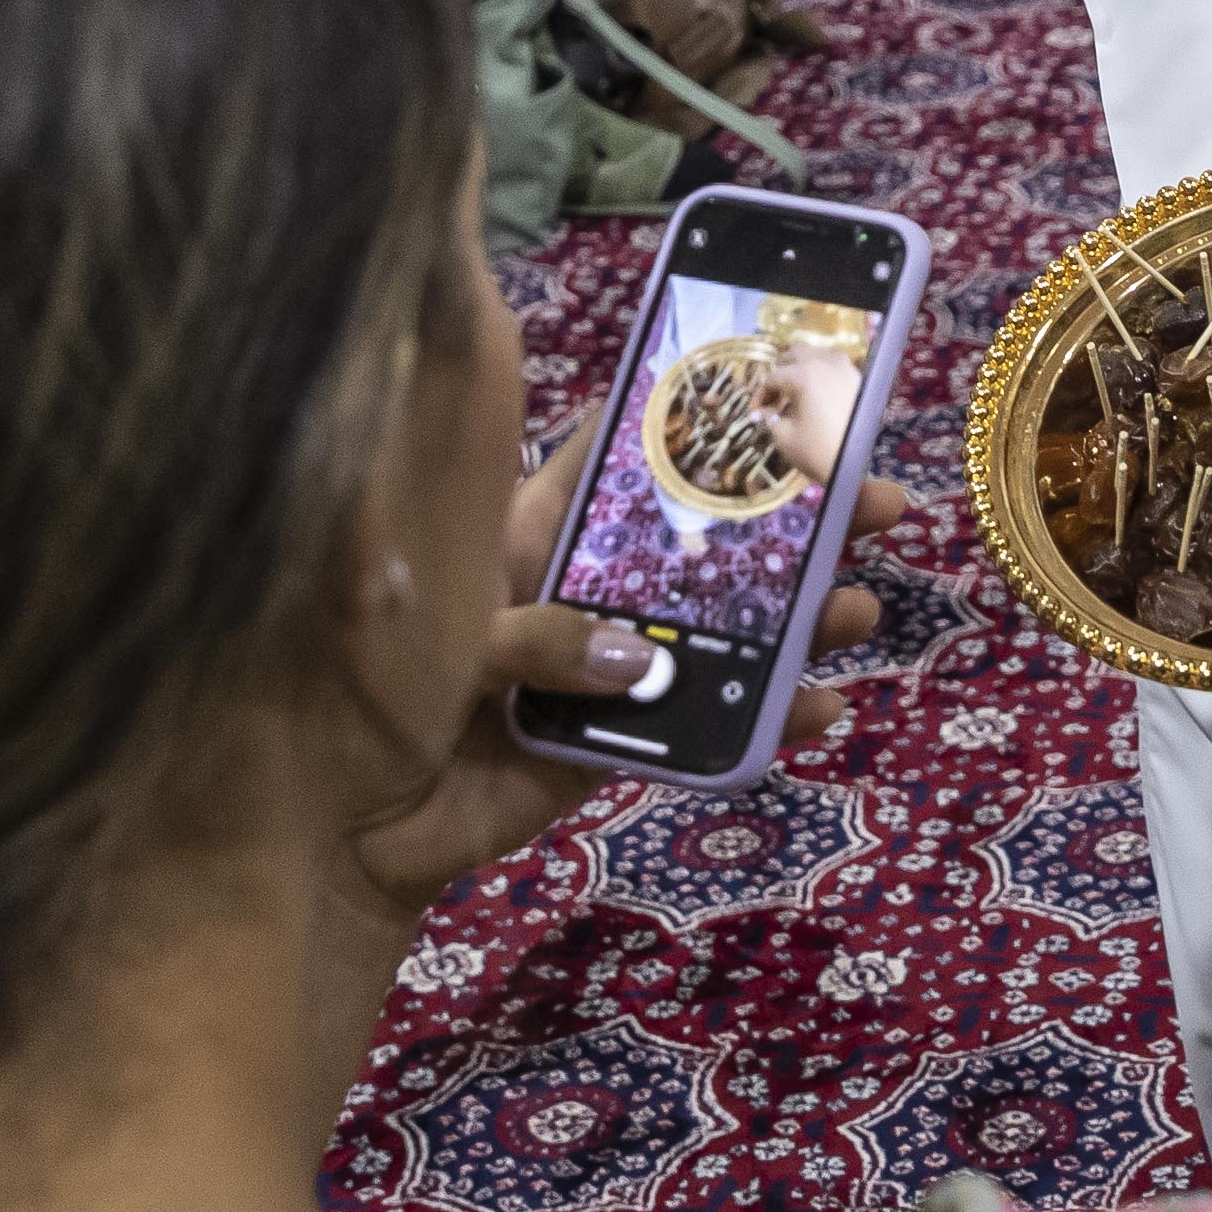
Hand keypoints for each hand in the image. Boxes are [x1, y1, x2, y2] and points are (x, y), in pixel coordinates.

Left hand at [350, 442, 897, 913]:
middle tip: (875, 498)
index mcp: (528, 531)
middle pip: (702, 537)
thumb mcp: (438, 639)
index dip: (698, 412)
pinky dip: (767, 716)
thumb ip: (537, 638)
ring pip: (721, 627)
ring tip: (857, 610)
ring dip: (799, 615)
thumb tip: (638, 658)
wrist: (336, 830)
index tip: (785, 381)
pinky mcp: (615, 739)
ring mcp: (604, 663)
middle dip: (793, 515)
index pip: (619, 452)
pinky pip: (705, 722)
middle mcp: (582, 586)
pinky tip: (819, 710)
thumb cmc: (361, 696)